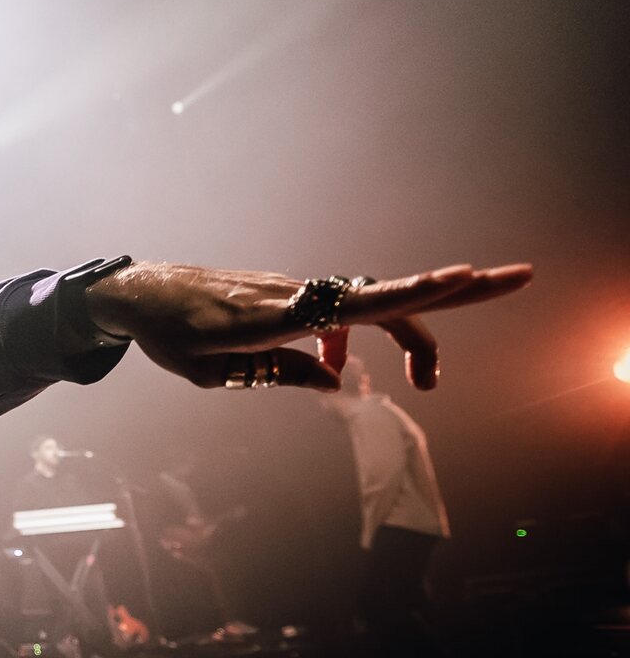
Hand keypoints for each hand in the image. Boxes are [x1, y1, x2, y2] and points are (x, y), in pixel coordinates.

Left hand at [85, 260, 532, 391]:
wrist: (139, 295)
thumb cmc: (168, 336)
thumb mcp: (212, 373)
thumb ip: (273, 374)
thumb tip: (334, 379)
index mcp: (274, 320)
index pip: (357, 305)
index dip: (413, 296)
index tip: (464, 277)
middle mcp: (294, 297)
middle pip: (385, 295)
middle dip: (452, 292)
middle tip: (518, 279)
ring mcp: (295, 291)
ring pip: (367, 308)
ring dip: (406, 338)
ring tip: (426, 381)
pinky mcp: (290, 295)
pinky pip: (336, 314)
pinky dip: (350, 339)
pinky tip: (337, 366)